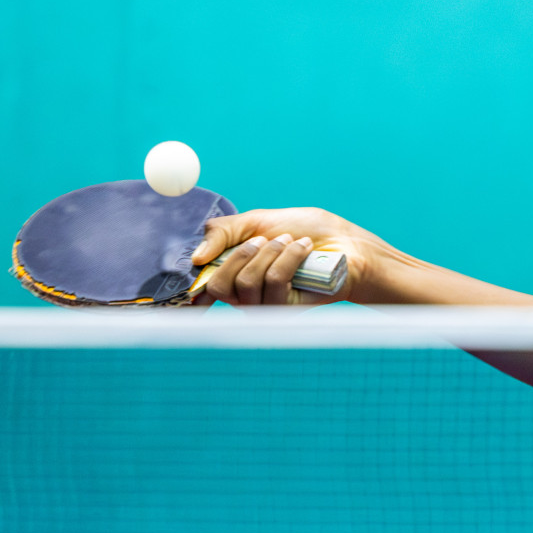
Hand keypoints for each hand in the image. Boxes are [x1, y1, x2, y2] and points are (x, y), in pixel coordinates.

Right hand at [191, 207, 384, 305]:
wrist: (343, 240)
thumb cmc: (302, 230)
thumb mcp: (256, 221)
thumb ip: (222, 233)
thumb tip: (195, 258)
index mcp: (231, 275)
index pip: (198, 292)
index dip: (189, 289)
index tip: (192, 278)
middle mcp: (243, 296)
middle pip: (215, 286)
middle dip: (240, 254)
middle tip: (266, 239)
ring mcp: (265, 306)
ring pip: (245, 284)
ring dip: (270, 253)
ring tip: (291, 241)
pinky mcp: (288, 311)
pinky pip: (274, 283)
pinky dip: (288, 258)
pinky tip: (304, 249)